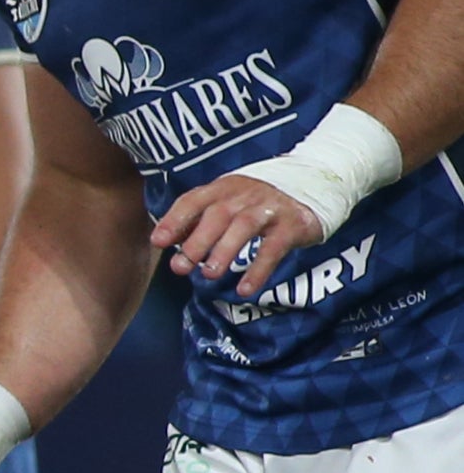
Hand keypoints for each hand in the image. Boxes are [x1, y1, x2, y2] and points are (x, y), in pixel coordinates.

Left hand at [149, 170, 323, 301]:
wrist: (315, 183)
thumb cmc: (257, 201)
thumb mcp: (227, 201)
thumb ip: (198, 219)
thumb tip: (166, 241)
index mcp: (222, 188)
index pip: (193, 200)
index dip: (174, 220)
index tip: (157, 241)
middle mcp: (244, 194)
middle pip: (217, 215)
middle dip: (196, 242)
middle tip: (180, 268)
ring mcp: (270, 208)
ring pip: (243, 227)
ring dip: (224, 252)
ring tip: (209, 276)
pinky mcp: (293, 224)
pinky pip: (274, 248)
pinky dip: (259, 269)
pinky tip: (245, 289)